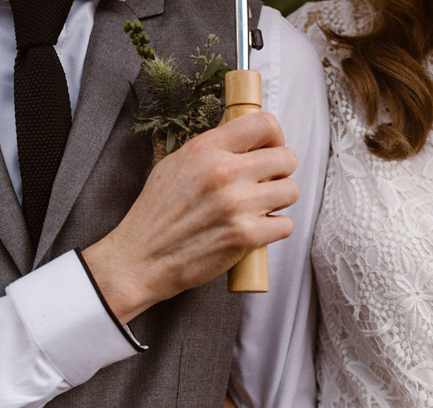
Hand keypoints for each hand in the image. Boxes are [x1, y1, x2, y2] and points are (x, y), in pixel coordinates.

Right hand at [83, 113, 298, 322]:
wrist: (141, 259)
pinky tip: (256, 230)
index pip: (264, 123)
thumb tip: (243, 138)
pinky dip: (274, 229)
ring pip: (291, 190)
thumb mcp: (175, 165)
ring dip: (279, 201)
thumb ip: (210, 150)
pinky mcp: (245, 236)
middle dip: (280, 172)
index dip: (274, 138)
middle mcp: (224, 172)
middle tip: (264, 184)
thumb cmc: (156, 215)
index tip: (268, 151)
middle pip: (286, 157)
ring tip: (259, 208)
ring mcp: (237, 205)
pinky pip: (285, 225)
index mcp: (206, 149)